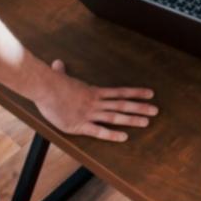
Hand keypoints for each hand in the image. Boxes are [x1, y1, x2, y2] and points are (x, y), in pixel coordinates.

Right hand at [35, 59, 157, 140]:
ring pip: (115, 117)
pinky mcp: (79, 125)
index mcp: (93, 92)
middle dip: (140, 107)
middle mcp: (95, 102)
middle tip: (156, 110)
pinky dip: (112, 134)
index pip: (119, 92)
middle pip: (122, 105)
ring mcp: (89, 113)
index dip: (135, 93)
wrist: (44, 87)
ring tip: (146, 122)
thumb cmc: (50, 82)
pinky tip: (124, 137)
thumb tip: (57, 63)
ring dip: (131, 119)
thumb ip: (61, 71)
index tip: (150, 94)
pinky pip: (99, 131)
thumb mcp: (59, 76)